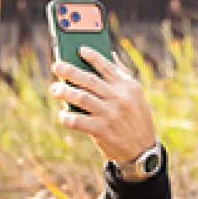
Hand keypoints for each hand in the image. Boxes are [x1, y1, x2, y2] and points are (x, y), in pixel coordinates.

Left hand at [50, 46, 159, 166]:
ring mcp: (110, 114)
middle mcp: (119, 98)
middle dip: (70, 71)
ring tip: (55, 89)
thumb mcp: (136, 95)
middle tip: (56, 66)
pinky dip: (67, 117)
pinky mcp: (102, 130)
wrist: (142, 148)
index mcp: (127, 86)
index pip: (107, 67)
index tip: (79, 49)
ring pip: (81, 98)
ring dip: (65, 92)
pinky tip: (62, 114)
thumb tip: (109, 54)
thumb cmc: (135, 117)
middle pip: (89, 80)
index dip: (92, 56)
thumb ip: (122, 75)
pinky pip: (78, 121)